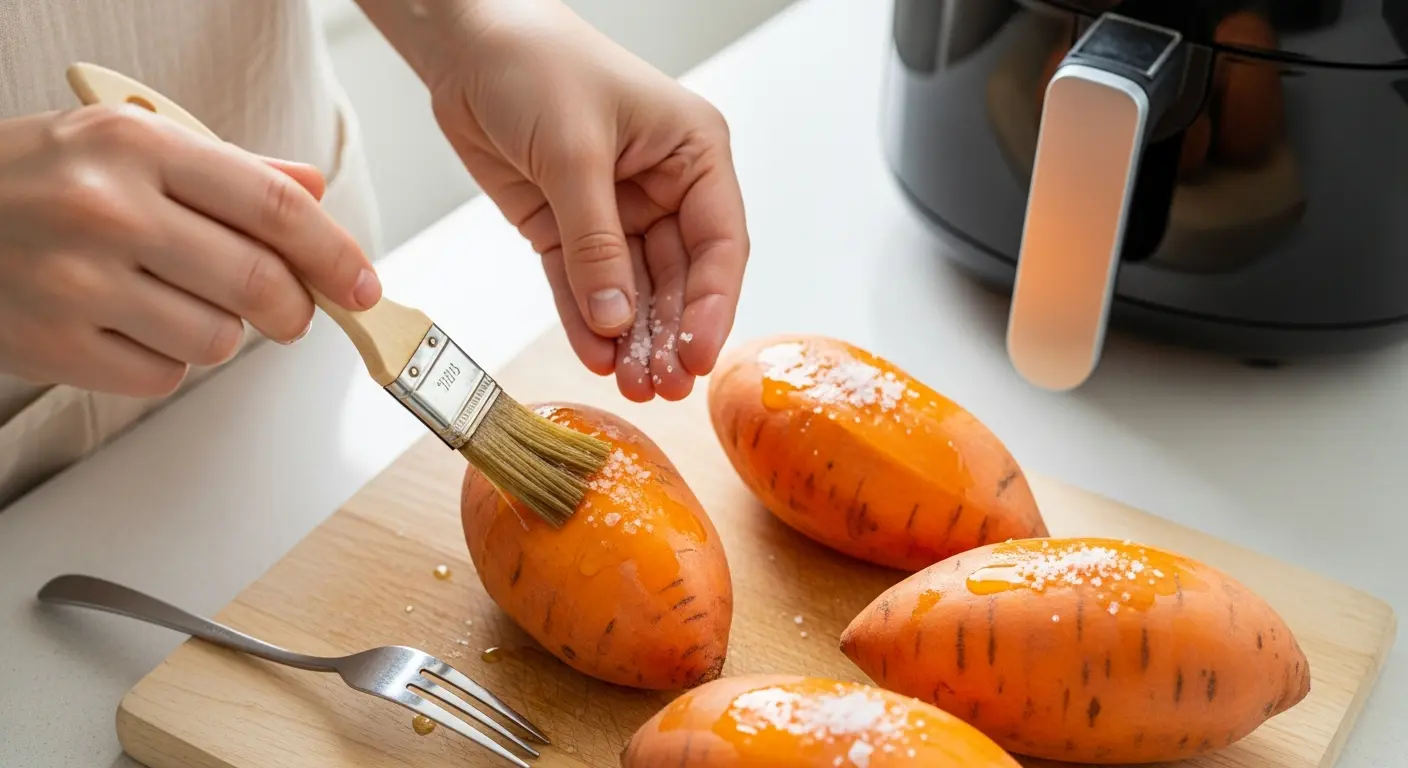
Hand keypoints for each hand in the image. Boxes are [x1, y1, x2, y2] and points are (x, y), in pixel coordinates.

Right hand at [0, 106, 380, 396]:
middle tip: (291, 311)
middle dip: (295, 309)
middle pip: (259, 284)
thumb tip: (313, 190)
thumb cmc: (37, 178)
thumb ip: (230, 170)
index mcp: (138, 144)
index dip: (336, 254)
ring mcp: (77, 282)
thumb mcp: (130, 143)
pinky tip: (131, 326)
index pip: (275, 207)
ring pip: (218, 339)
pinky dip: (165, 360)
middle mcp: (108, 209)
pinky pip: (163, 376)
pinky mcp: (55, 346)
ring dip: (221, 332)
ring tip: (174, 301)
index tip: (363, 284)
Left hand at [426, 0, 748, 400]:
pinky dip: (586, 322)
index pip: (719, 241)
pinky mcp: (568, 229)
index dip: (712, 304)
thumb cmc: (536, 61)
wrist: (467, 43)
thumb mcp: (573, 149)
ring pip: (633, 290)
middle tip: (663, 388)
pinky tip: (596, 358)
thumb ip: (595, 240)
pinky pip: (583, 285)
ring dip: (632, 340)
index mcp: (692, 153)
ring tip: (632, 387)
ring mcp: (616, 213)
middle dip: (670, 334)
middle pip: (680, 277)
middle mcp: (663, 188)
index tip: (696, 354)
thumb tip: (615, 317)